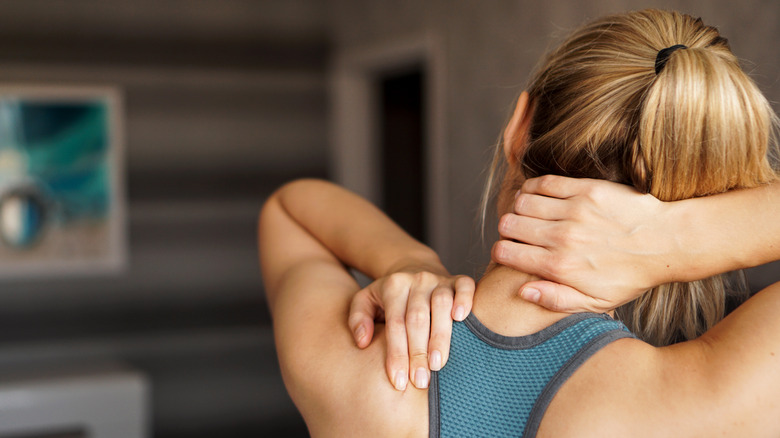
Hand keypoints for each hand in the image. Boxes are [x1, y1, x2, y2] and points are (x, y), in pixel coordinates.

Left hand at [348, 269, 474, 389]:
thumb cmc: (388, 296)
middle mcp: (416, 280)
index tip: (399, 382)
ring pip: (441, 305)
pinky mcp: (457, 279)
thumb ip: (358, 319)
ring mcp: (438, 279)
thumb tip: (362, 341)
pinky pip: (465, 286)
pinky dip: (465, 300)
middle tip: (420, 381)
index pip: (395, 324)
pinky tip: (462, 318)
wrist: (413, 268)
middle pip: (417, 318)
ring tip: (438, 364)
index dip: (397, 354)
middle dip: (418, 353)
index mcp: (393, 286)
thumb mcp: (365, 300)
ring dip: (440, 336)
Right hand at [492, 175, 670, 312]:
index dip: (502, 252)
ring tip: (528, 214)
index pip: (506, 253)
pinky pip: (543, 183)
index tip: (509, 251)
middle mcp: (563, 238)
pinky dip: (533, 188)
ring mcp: (574, 212)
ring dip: (519, 208)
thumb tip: (522, 292)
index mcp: (560, 268)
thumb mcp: (596, 303)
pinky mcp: (586, 190)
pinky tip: (537, 195)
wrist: (667, 243)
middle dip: (507, 229)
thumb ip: (555, 300)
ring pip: (522, 202)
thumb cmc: (630, 276)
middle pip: (509, 225)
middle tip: (518, 232)